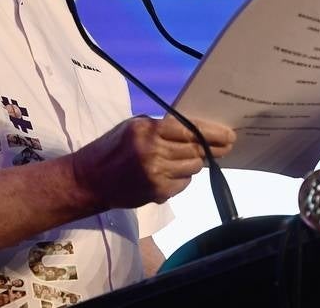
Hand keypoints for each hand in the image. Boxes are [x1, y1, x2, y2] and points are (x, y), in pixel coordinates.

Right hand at [70, 115, 235, 209]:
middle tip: (227, 146)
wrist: (89, 179)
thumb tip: (195, 131)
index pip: (189, 129)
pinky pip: (183, 183)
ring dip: (195, 163)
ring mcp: (156, 174)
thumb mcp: (134, 127)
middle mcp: (153, 152)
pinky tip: (172, 173)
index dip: (212, 132)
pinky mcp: (157, 192)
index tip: (229, 134)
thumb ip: (162, 127)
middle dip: (214, 149)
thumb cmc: (112, 147)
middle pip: (195, 150)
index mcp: (147, 130)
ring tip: (192, 158)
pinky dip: (182, 177)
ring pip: (193, 168)